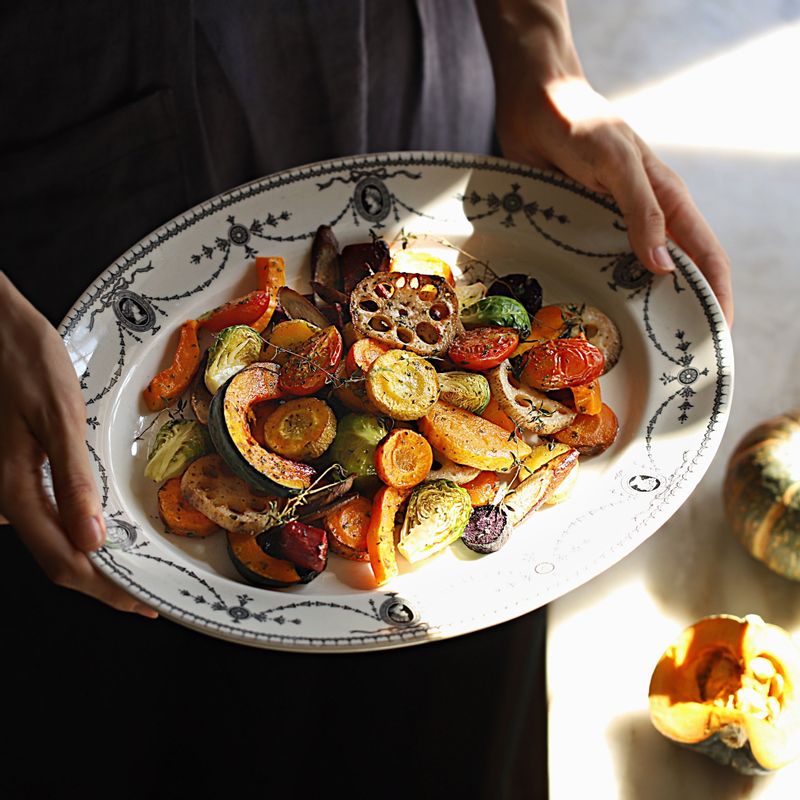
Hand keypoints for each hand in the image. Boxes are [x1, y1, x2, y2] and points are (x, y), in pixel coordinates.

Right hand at [0, 272, 157, 617]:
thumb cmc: (26, 361)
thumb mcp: (59, 415)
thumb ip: (72, 478)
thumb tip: (92, 540)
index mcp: (14, 489)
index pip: (65, 560)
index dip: (106, 588)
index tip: (144, 603)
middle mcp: (4, 497)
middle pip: (57, 558)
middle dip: (103, 580)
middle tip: (147, 591)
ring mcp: (4, 486)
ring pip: (48, 539)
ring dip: (91, 557)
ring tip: (135, 565)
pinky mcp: (10, 471)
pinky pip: (44, 514)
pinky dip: (76, 528)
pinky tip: (101, 526)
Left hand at [478, 0, 733, 325]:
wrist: (533, 105)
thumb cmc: (581, 123)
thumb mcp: (615, 162)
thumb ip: (642, 211)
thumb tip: (665, 268)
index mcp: (668, 202)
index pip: (706, 259)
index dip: (716, 298)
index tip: (717, 339)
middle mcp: (644, 221)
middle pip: (672, 277)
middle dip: (677, 315)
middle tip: (669, 362)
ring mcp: (610, 229)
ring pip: (631, 279)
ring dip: (634, 311)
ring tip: (630, 353)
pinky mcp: (577, 232)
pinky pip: (591, 269)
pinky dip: (596, 294)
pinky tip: (586, 319)